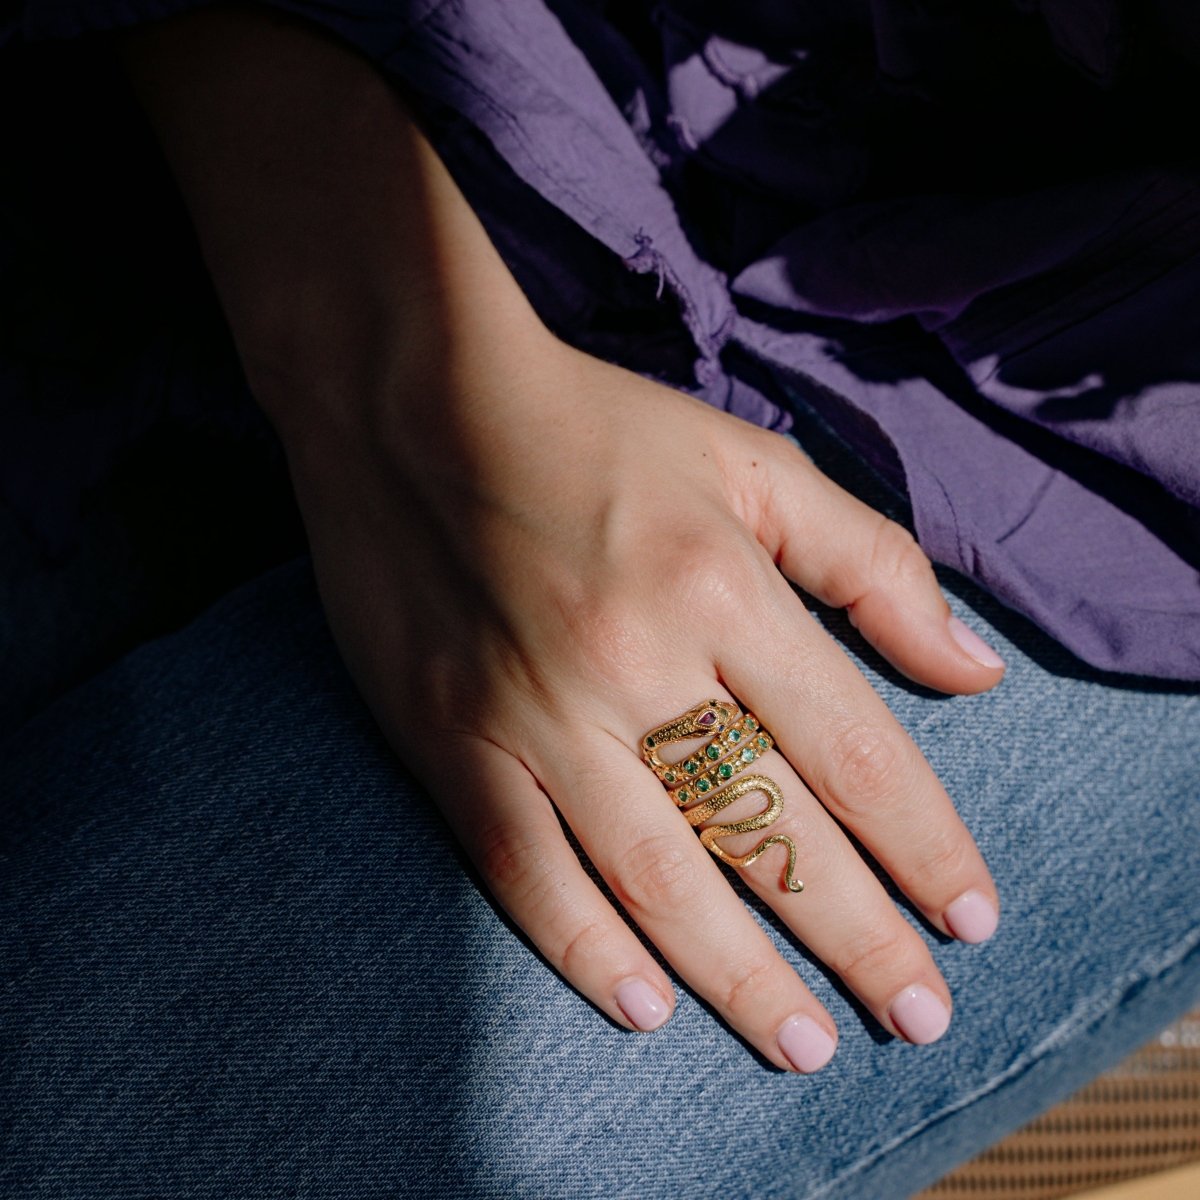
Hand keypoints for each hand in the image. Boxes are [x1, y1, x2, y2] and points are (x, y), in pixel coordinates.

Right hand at [116, 0, 1002, 1072]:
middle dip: (857, 936)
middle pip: (768, 829)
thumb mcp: (755, 465)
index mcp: (723, 587)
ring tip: (805, 1045)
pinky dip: (582, 945)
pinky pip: (521, 864)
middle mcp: (636, 661)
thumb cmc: (596, 429)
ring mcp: (534, 710)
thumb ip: (874, 566)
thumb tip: (974, 669)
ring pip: (654, 874)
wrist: (413, 406)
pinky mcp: (450, 737)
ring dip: (739, 974)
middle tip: (919, 1017)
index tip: (971, 919)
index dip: (923, 845)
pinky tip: (642, 1006)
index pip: (853, 749)